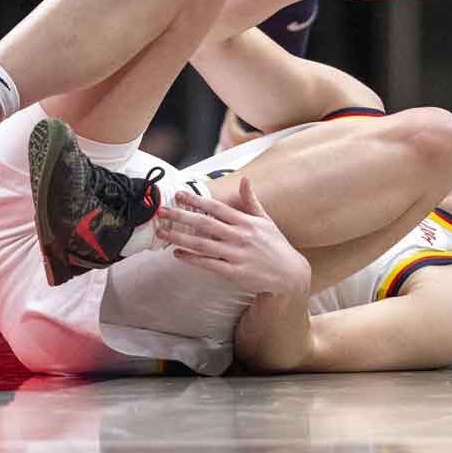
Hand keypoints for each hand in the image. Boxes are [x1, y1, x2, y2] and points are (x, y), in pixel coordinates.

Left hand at [156, 177, 311, 294]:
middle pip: (205, 224)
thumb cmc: (275, 245)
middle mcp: (239, 236)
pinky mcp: (234, 272)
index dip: (196, 200)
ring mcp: (236, 255)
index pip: (216, 208)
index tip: (179, 194)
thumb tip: (245, 179)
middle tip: (162, 211)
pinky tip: (178, 253)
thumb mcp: (266, 220)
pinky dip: (192, 259)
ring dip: (180, 237)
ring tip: (163, 232)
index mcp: (246, 222)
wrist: (289, 273)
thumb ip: (251, 200)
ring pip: (202, 244)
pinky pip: (208, 264)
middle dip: (181, 216)